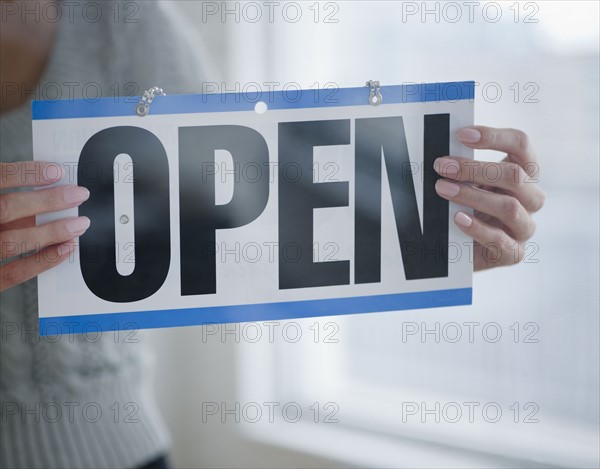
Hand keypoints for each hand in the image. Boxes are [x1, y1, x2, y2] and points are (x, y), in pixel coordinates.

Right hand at [0, 161, 90, 290]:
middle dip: (47, 201)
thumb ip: (1, 195)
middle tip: (78, 195)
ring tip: (78, 223)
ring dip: (51, 232)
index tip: (56, 171)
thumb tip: (39, 188)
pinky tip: (65, 249)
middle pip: (5, 208)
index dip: (25, 174)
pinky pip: (14, 273)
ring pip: (13, 241)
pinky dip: (43, 261)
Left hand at [433, 126, 544, 270]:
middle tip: (442, 166)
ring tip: (443, 189)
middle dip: (474, 168)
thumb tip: (442, 154)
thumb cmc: (467, 207)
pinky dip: (478, 228)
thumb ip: (462, 168)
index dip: (494, 136)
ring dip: (472, 196)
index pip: (520, 145)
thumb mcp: (467, 183)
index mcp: (523, 173)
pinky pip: (502, 241)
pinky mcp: (514, 252)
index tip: (462, 135)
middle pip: (515, 175)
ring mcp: (524, 226)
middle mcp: (530, 198)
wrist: (463, 248)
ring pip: (509, 207)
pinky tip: (458, 219)